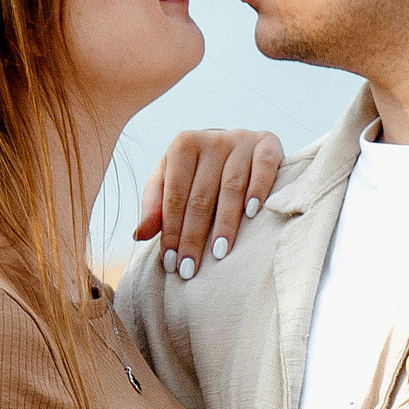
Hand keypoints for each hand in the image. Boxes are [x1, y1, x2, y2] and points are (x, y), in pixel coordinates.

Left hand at [134, 126, 284, 276]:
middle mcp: (211, 139)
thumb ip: (154, 206)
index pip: (175, 195)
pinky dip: (258, 190)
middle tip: (190, 269)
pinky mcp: (268, 144)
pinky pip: (264, 167)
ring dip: (225, 223)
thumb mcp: (170, 181)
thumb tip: (140, 235)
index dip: (171, 230)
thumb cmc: (199, 171)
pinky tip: (252, 214)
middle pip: (201, 196)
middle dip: (193, 236)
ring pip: (231, 187)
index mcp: (183, 145)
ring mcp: (241, 140)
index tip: (170, 262)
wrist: (239, 146)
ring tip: (219, 253)